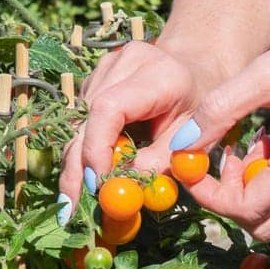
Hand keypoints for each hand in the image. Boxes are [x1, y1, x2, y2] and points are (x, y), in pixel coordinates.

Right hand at [58, 39, 234, 209]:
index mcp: (157, 74)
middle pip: (86, 117)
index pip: (109, 108)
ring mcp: (106, 67)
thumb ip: (158, 164)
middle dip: (77, 166)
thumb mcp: (190, 141)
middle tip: (70, 207)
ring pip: (78, 121)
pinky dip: (84, 148)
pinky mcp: (96, 77)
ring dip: (77, 161)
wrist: (198, 72)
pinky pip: (82, 119)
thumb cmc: (199, 111)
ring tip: (76, 197)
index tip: (97, 184)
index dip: (97, 148)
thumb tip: (121, 189)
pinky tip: (91, 171)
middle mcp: (125, 62)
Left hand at [177, 5, 269, 239]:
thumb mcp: (267, 72)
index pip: (246, 208)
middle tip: (214, 162)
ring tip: (244, 143)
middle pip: (263, 224)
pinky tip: (269, 139)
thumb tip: (181, 145)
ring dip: (252, 189)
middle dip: (229, 201)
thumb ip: (220, 110)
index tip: (191, 166)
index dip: (210, 195)